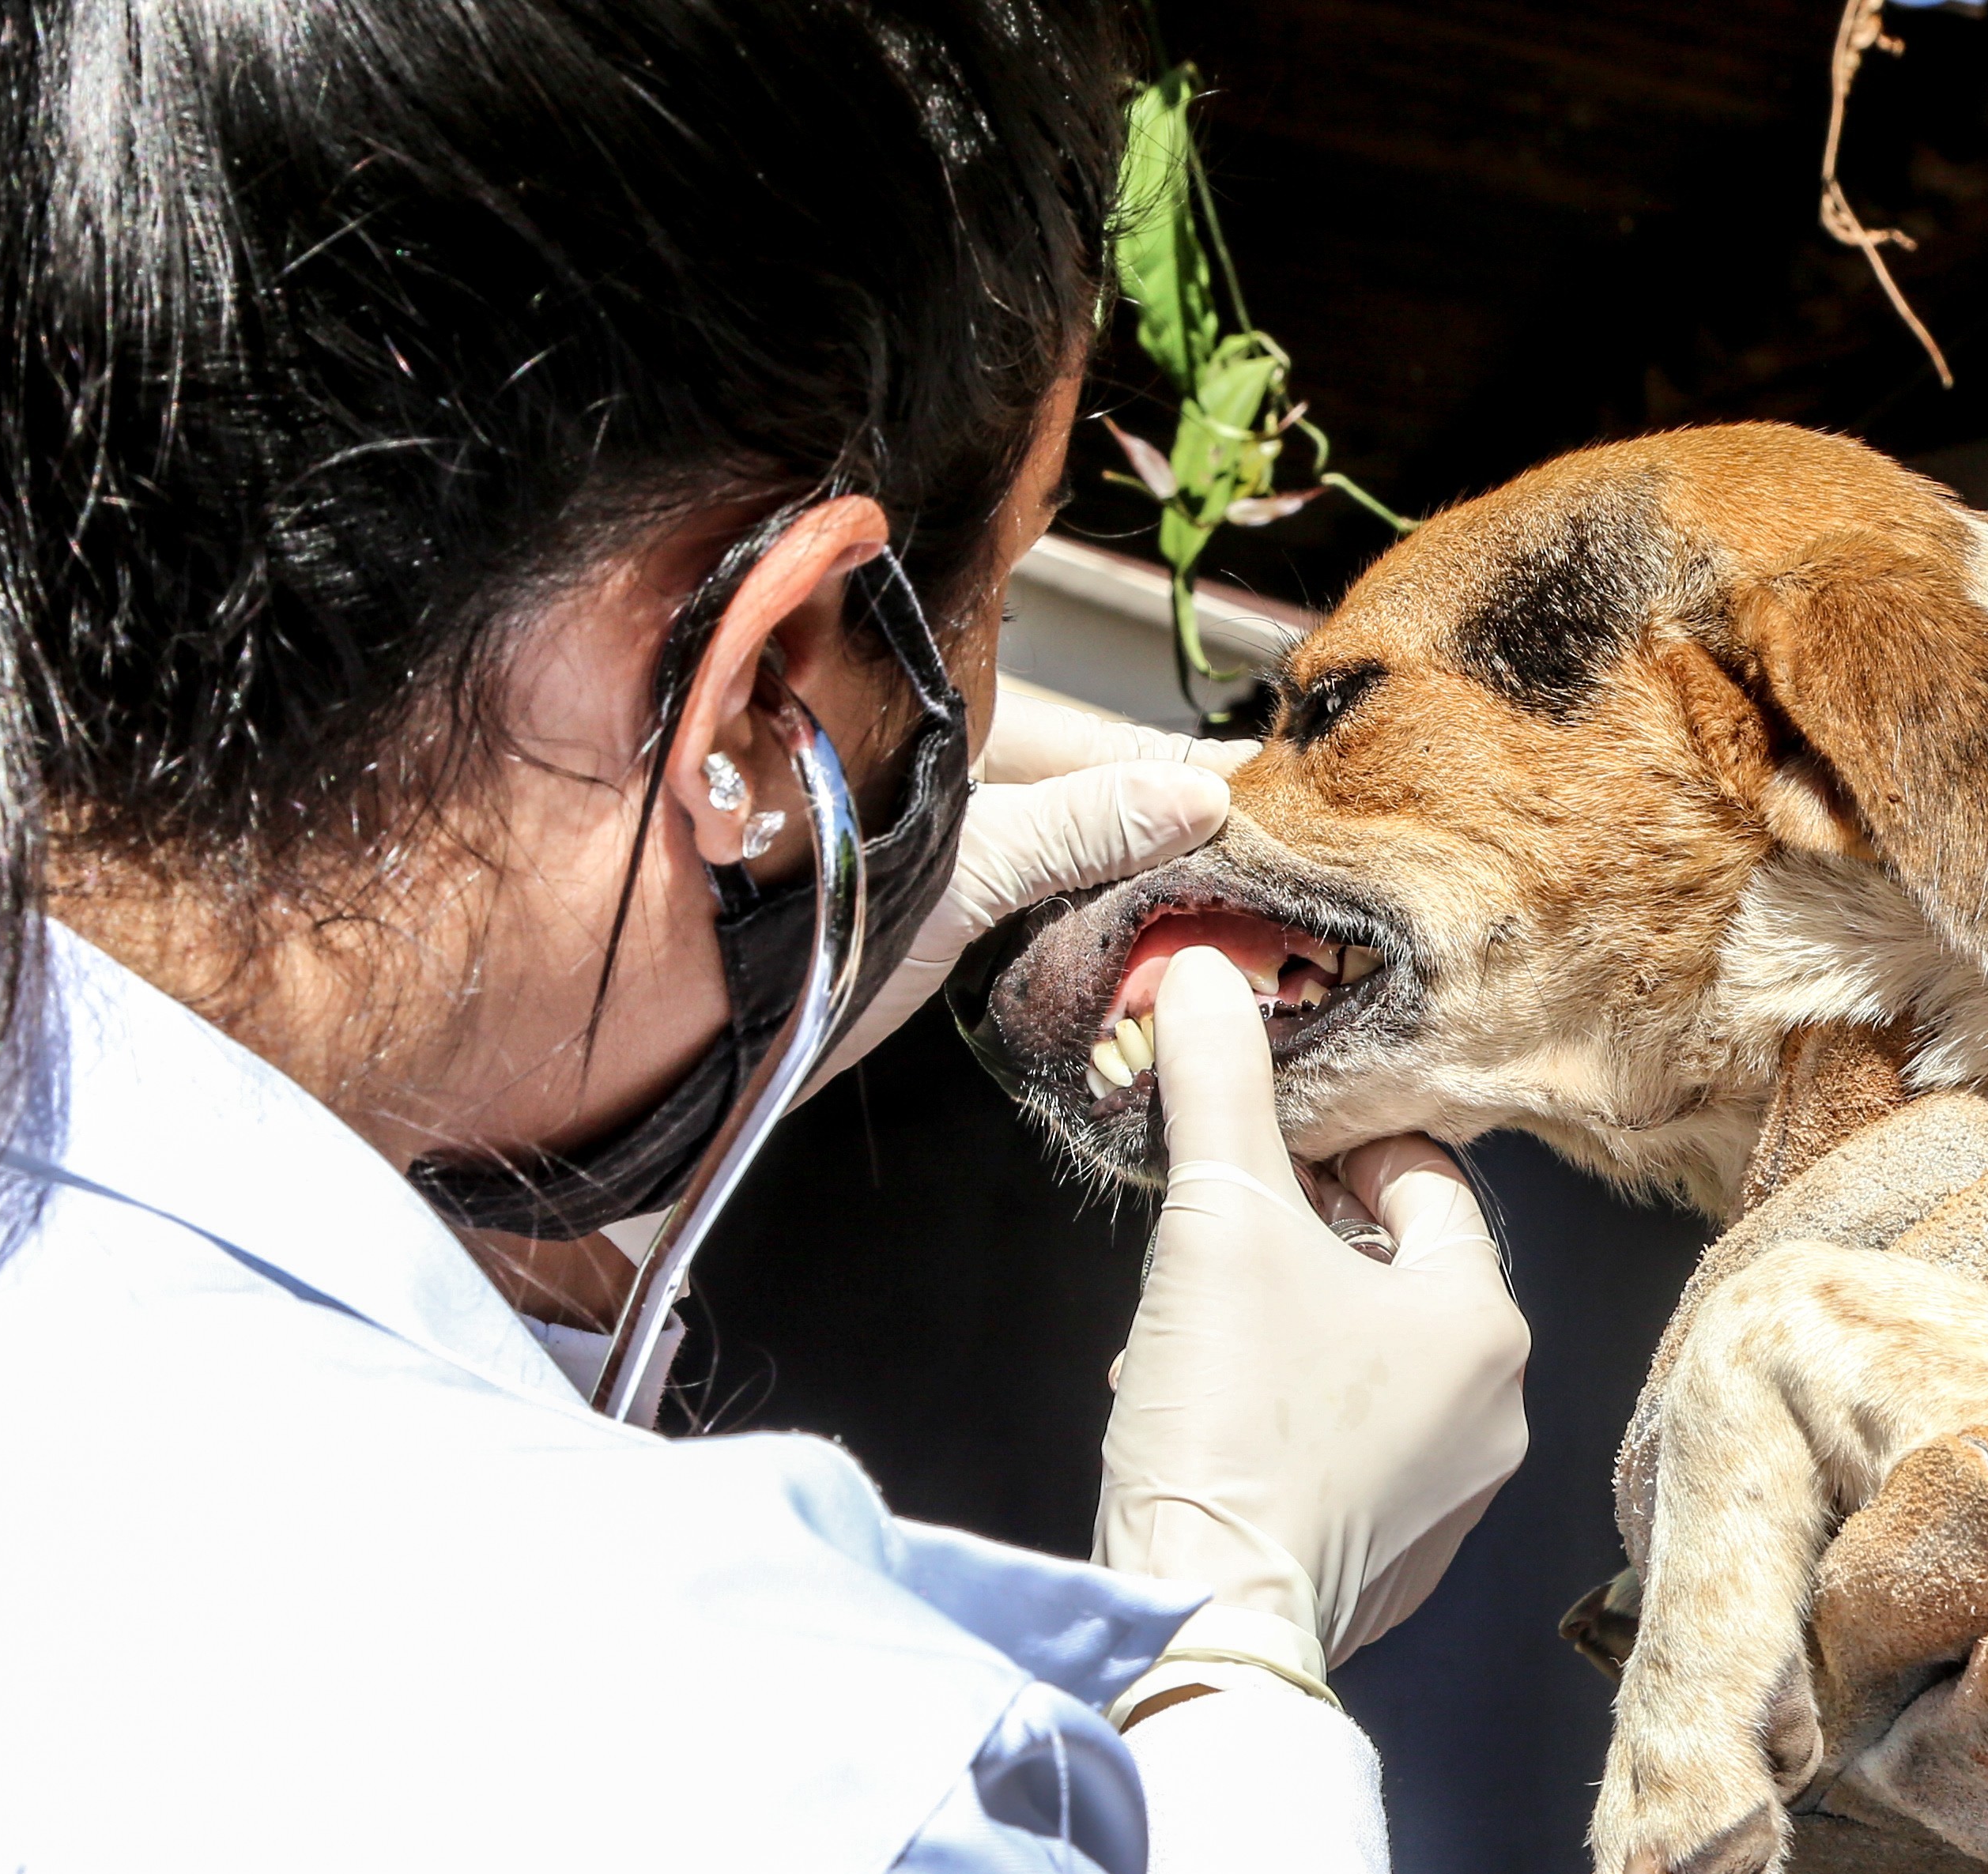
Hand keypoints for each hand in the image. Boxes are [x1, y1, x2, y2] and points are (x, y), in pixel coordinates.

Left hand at [818, 696, 1248, 1085]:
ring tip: (1239, 908)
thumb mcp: (963, 863)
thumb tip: (1199, 797)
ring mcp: (947, 848)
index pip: (1105, 735)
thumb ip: (1079, 824)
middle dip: (1178, 826)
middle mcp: (953, 777)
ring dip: (1145, 880)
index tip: (1276, 794)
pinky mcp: (939, 917)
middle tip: (1279, 865)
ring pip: (1075, 850)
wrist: (707, 1031)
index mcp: (954, 728)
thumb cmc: (808, 922)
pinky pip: (1044, 904)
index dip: (1189, 766)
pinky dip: (1099, 922)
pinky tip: (1154, 946)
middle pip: (1096, 791)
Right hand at [1095, 944, 1531, 1667]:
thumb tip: (1202, 975)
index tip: (1259, 1148)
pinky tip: (1206, 1412)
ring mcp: (1454, 1494)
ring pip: (1364, 1358)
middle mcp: (1497, 1410)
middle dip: (1294, 1241)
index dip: (1333, 1148)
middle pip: (1393, 1270)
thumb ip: (1219, 1087)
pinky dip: (1284, 1410)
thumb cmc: (1233, 1420)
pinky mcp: (1397, 1556)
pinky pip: (1351, 1444)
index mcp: (1485, 1321)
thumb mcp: (1218, 1221)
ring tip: (1193, 1330)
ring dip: (1279, 1325)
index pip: (1424, 1180)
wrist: (1204, 1615)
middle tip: (1213, 1238)